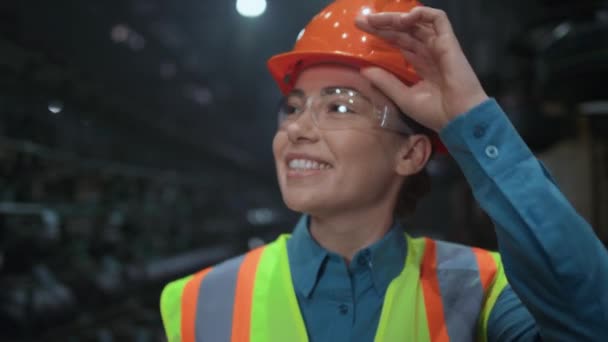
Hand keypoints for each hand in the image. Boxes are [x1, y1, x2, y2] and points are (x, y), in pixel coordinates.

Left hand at [355, 6, 488, 131]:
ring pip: (417, 23)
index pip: (399, 43)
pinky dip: (423, 14)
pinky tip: (404, 19)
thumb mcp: (403, 97)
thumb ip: (385, 82)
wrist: (459, 119)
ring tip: (377, 20)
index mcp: (420, 65)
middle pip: (404, 31)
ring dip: (396, 18)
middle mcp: (428, 53)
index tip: (361, 30)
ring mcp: (439, 46)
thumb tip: (364, 70)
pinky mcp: (449, 42)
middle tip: (361, 20)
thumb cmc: (435, 113)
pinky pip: (439, 19)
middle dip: (383, 24)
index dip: (382, 34)